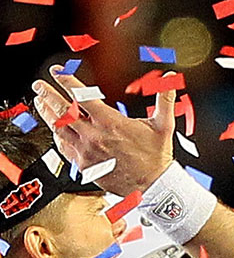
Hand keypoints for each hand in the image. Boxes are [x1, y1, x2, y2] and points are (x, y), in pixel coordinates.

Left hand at [29, 66, 176, 194]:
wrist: (153, 186)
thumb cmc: (157, 157)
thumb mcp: (164, 125)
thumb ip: (165, 99)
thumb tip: (171, 80)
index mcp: (110, 122)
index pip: (81, 96)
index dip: (66, 81)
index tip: (58, 72)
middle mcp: (94, 135)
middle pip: (62, 111)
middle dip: (47, 94)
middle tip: (39, 86)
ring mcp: (86, 151)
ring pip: (58, 129)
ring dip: (47, 114)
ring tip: (41, 103)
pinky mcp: (84, 165)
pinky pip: (63, 148)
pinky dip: (56, 136)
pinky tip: (54, 130)